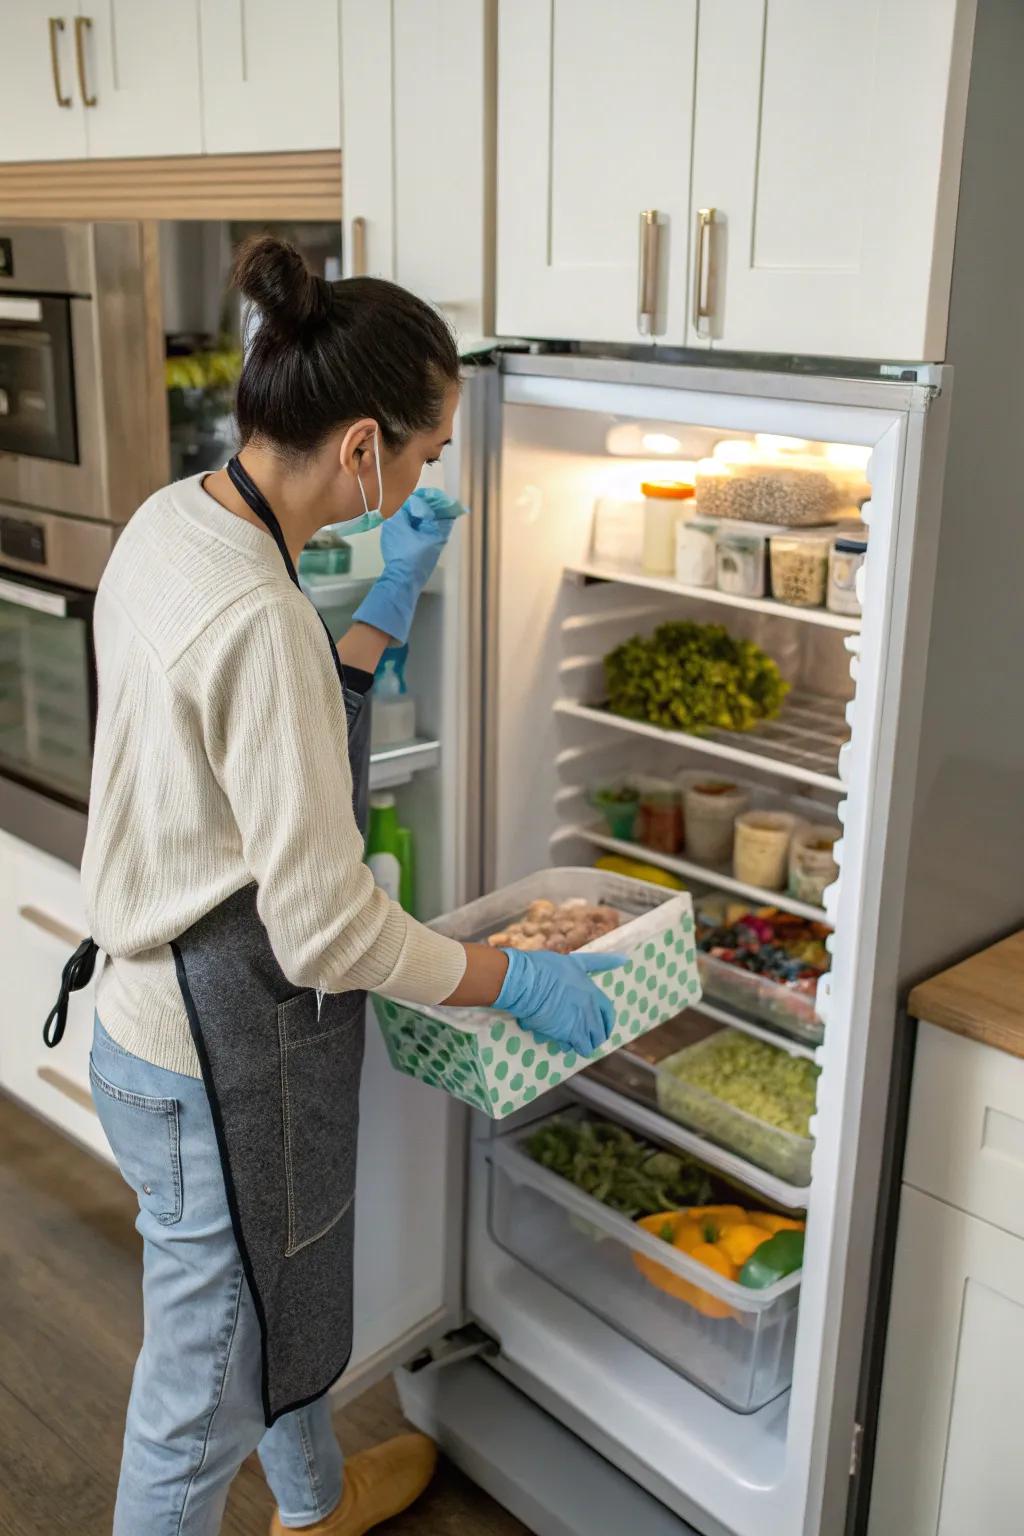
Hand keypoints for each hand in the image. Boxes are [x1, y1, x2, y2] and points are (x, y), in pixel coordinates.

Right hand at [352, 487, 466, 643]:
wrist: (401, 583)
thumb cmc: (402, 553)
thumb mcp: (397, 526)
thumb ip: (402, 511)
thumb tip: (407, 504)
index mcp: (439, 530)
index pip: (442, 506)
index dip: (431, 497)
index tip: (418, 493)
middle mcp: (440, 539)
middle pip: (436, 515)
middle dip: (423, 506)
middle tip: (409, 502)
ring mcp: (432, 549)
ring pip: (428, 526)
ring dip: (417, 517)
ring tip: (404, 512)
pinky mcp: (424, 556)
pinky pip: (422, 535)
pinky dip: (414, 528)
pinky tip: (403, 527)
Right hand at [492, 948, 628, 1056]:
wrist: (528, 981)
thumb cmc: (546, 968)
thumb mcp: (576, 961)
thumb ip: (599, 962)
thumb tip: (626, 958)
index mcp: (593, 991)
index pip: (608, 1013)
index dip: (606, 1023)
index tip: (601, 1028)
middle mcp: (591, 1008)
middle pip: (600, 1032)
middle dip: (592, 1037)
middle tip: (582, 1037)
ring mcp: (581, 1021)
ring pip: (590, 1043)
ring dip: (580, 1043)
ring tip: (569, 1041)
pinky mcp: (569, 1032)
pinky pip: (577, 1048)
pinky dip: (569, 1047)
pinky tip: (560, 1042)